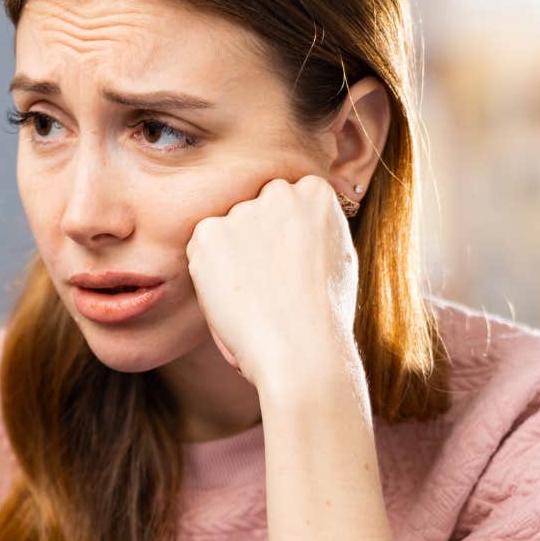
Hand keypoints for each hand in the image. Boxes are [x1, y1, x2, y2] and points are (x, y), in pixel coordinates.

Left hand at [184, 177, 361, 393]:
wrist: (300, 348)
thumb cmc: (323, 315)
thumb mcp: (338, 256)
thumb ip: (313, 229)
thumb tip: (296, 224)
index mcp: (316, 192)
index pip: (286, 200)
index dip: (282, 236)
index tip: (287, 264)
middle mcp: (280, 192)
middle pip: (254, 209)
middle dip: (254, 238)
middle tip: (266, 282)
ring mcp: (243, 210)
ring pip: (226, 230)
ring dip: (231, 256)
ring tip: (253, 295)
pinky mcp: (208, 233)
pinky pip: (201, 247)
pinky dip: (208, 271)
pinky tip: (233, 295)